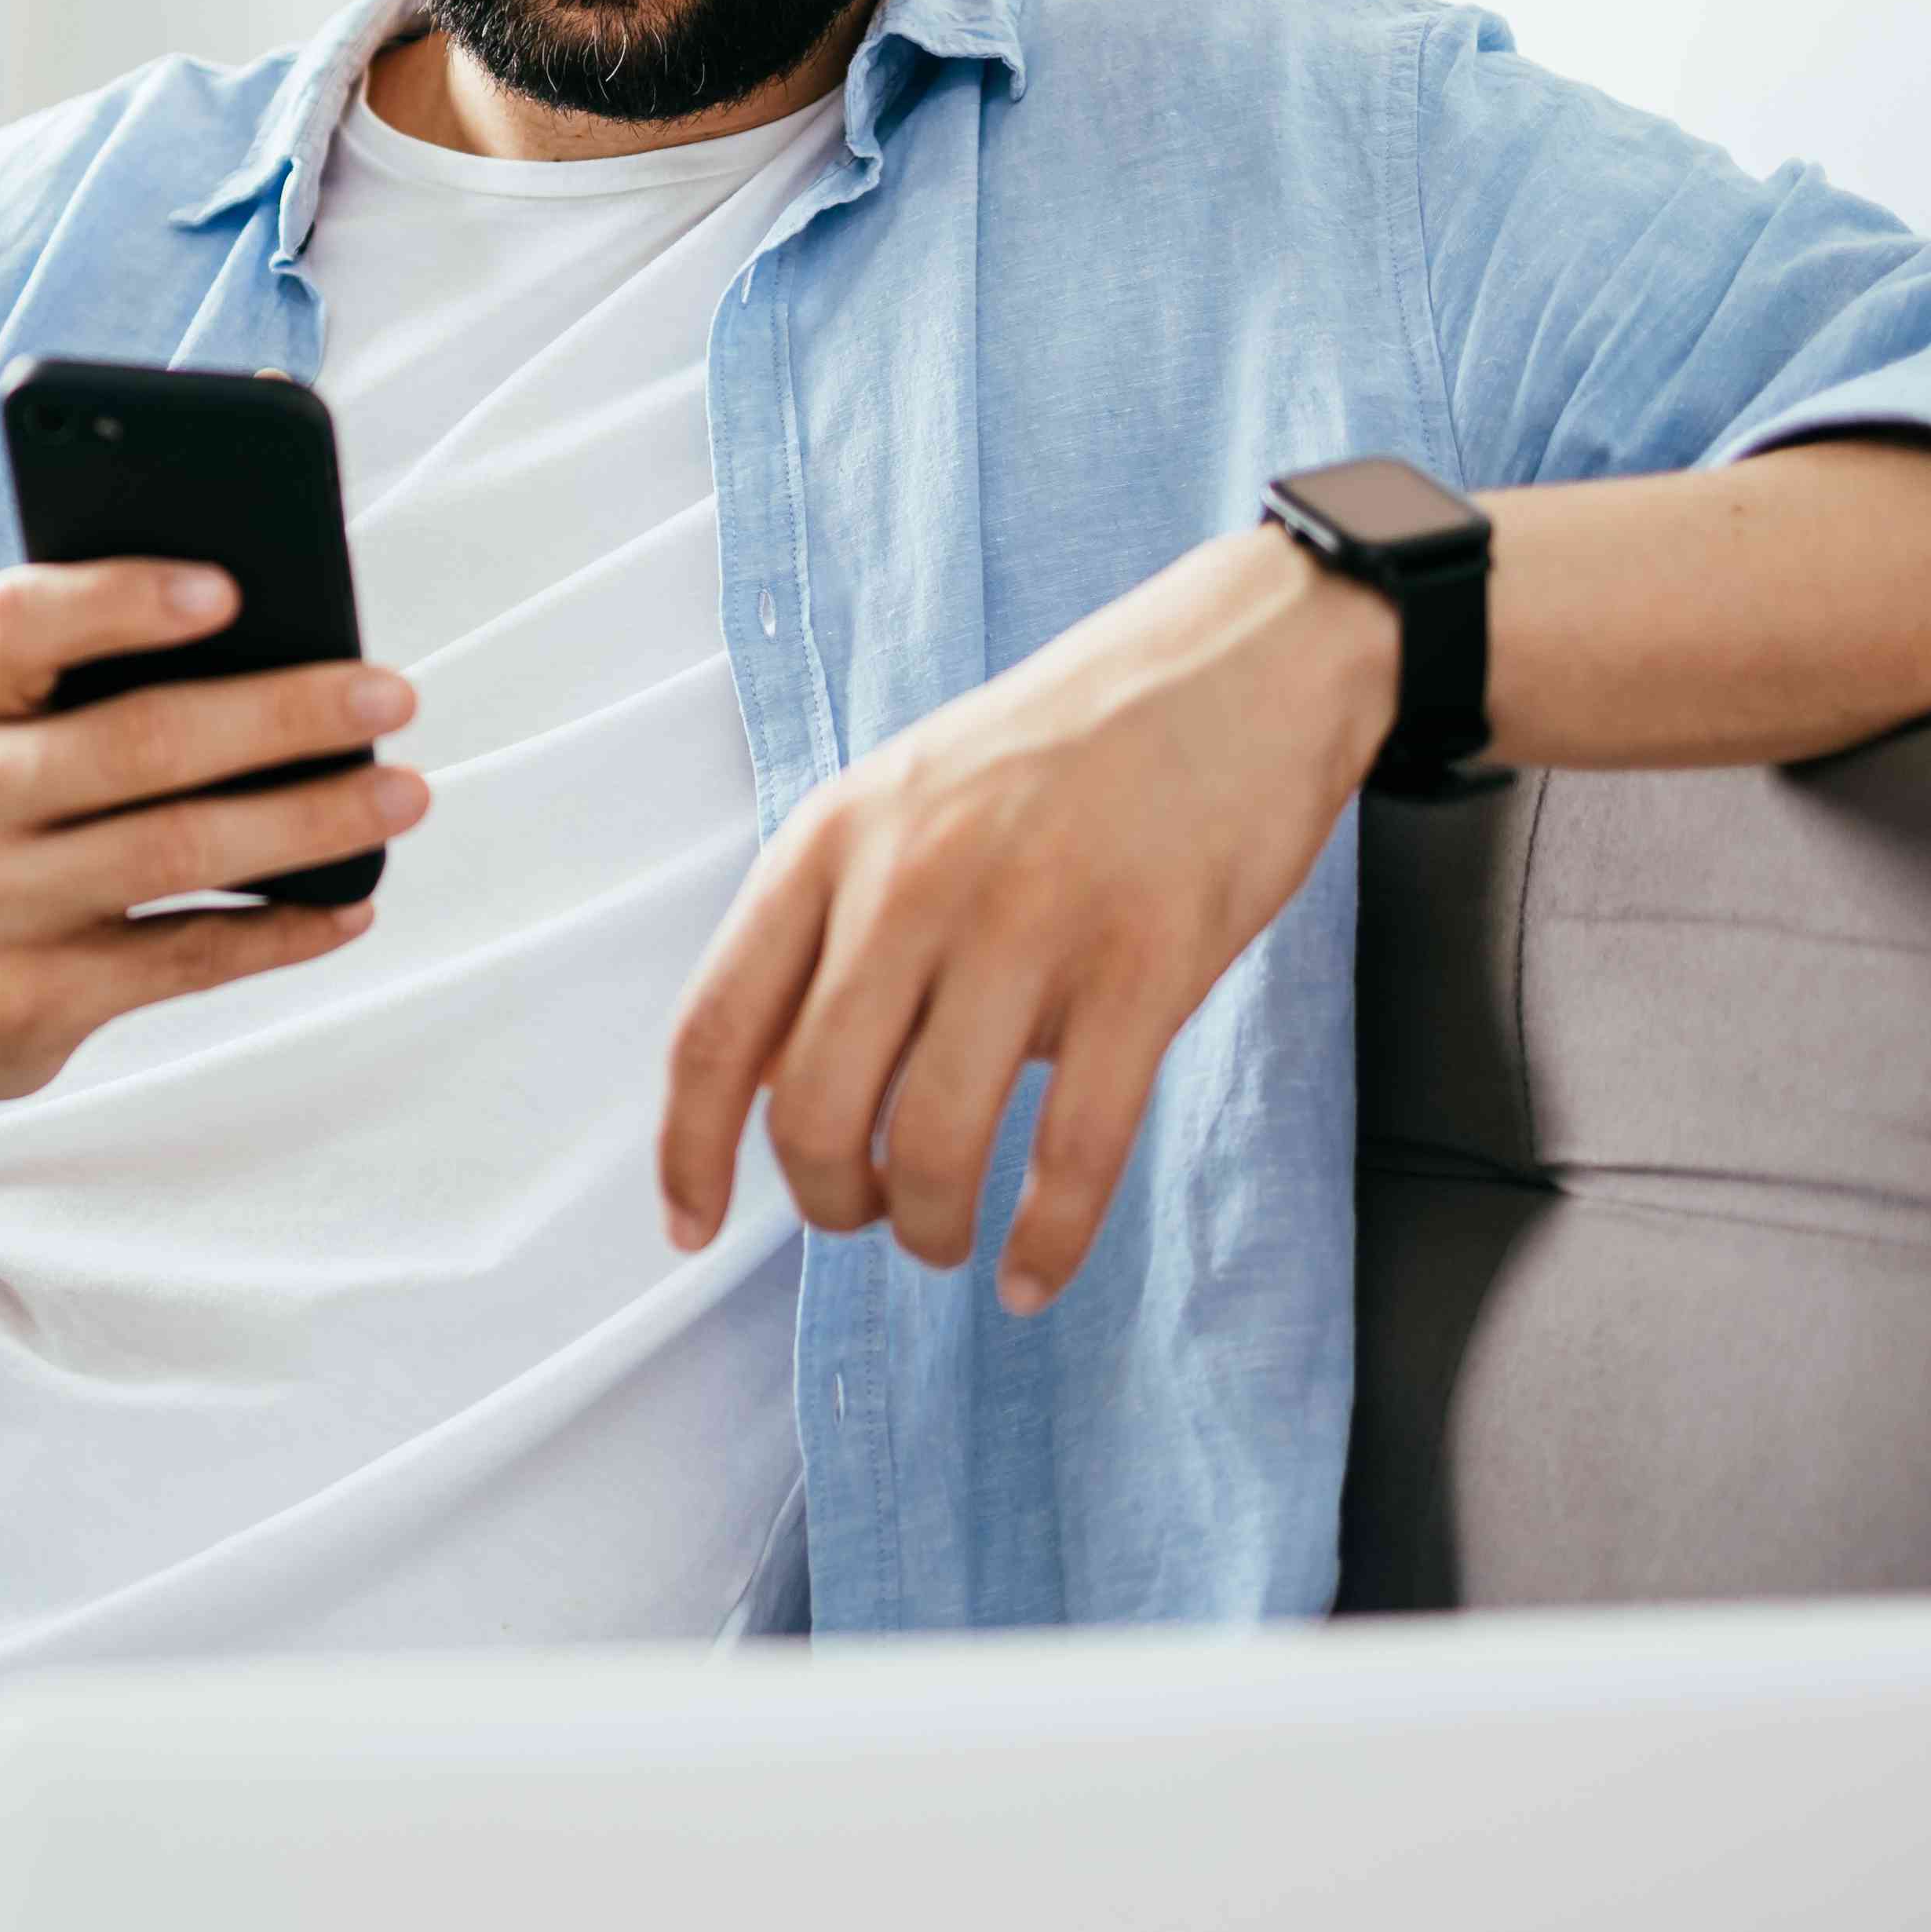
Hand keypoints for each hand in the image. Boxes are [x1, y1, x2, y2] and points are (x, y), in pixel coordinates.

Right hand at [0, 559, 425, 1105]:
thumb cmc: (6, 814)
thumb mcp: (10, 732)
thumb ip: (97, 681)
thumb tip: (289, 652)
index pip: (16, 623)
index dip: (119, 600)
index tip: (230, 589)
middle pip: (137, 743)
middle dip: (280, 716)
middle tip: (390, 695)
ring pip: (174, 852)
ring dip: (307, 821)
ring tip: (404, 795)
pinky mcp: (26, 1002)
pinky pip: (183, 958)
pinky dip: (281, 931)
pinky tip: (352, 905)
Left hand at [654, 524, 1397, 1310]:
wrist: (1242, 660)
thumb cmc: (1065, 750)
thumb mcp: (906, 799)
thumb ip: (835, 923)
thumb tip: (775, 1085)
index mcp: (832, 838)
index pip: (714, 1027)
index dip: (688, 1150)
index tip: (691, 1229)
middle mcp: (912, 879)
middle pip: (812, 1107)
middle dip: (828, 1200)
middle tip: (867, 1215)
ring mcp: (1031, 920)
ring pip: (933, 1140)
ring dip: (928, 1224)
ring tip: (948, 1235)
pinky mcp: (1148, 962)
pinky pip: (1076, 1146)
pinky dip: (1049, 1237)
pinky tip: (1037, 1271)